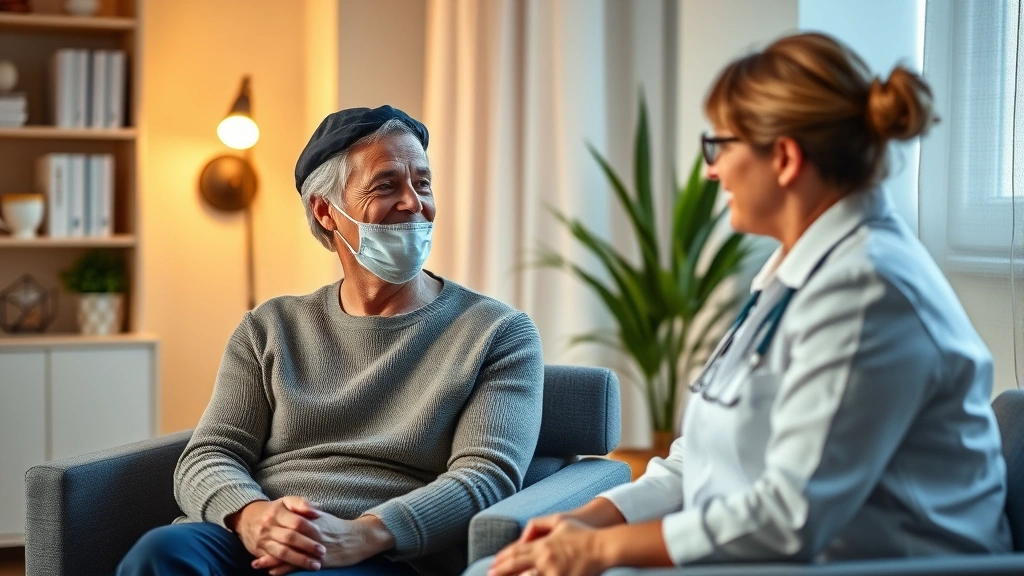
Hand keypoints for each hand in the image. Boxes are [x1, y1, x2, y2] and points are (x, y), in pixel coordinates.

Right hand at [228, 497, 326, 573]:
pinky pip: (272, 561)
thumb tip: (318, 512)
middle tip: (322, 553)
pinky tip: (295, 571)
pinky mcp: (258, 552)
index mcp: (277, 513)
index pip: (297, 522)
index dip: (311, 530)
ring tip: (315, 565)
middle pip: (290, 538)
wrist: (246, 517)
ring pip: (282, 553)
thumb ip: (303, 504)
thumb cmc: (273, 510)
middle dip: (308, 547)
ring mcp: (262, 541)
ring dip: (299, 560)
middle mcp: (268, 527)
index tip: (322, 537)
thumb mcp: (286, 501)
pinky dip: (283, 567)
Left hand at [251, 509, 395, 574]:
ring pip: (289, 553)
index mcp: (311, 520)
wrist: (359, 538)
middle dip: (266, 544)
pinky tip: (274, 573)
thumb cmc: (339, 528)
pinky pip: (299, 565)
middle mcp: (311, 533)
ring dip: (271, 559)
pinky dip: (285, 569)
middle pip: (283, 538)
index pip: (286, 523)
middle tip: (251, 548)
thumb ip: (307, 513)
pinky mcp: (319, 560)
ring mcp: (314, 548)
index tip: (256, 530)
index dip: (271, 528)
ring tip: (257, 564)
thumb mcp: (322, 517)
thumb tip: (292, 512)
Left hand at [490, 518, 609, 575]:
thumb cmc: (583, 533)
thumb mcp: (559, 520)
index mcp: (542, 544)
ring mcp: (553, 573)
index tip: (493, 565)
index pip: (516, 553)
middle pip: (516, 567)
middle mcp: (544, 559)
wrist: (604, 547)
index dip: (502, 559)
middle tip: (490, 575)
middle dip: (501, 572)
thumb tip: (523, 537)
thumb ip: (538, 525)